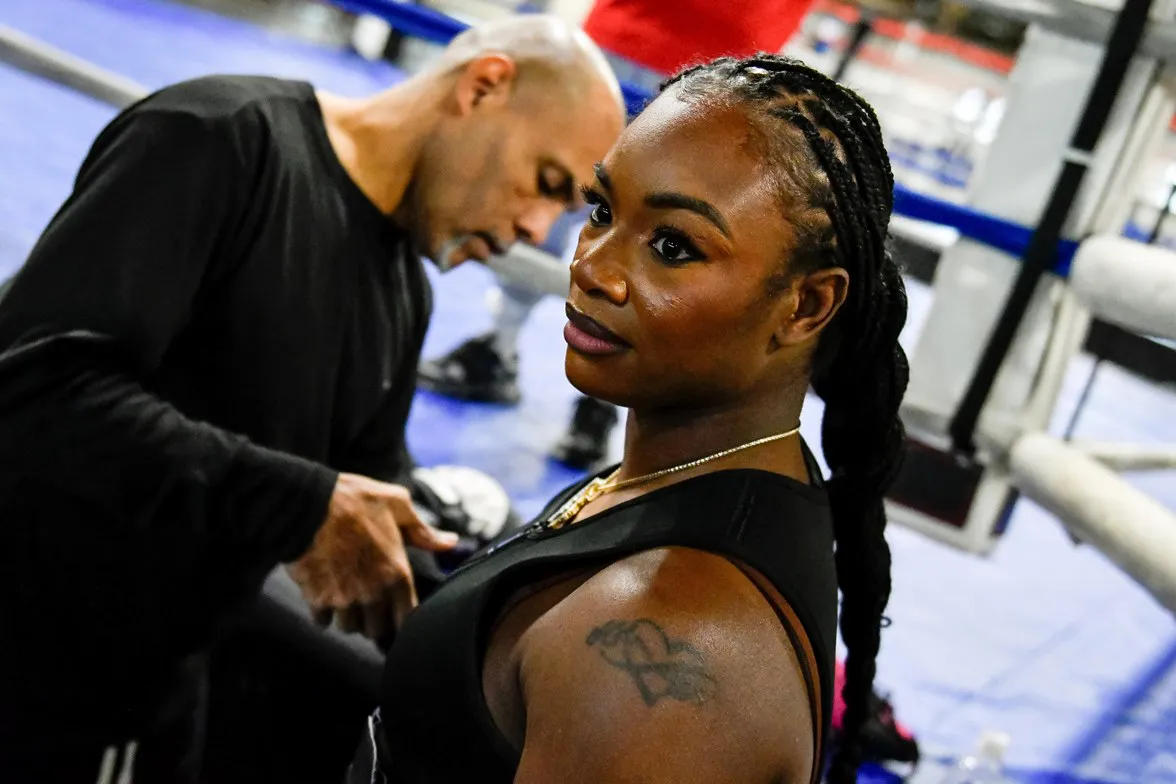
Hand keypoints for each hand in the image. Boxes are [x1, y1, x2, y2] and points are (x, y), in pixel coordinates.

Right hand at [288, 473, 457, 641]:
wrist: (307, 502)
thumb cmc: (354, 500)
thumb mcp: (397, 504)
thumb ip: (423, 531)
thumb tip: (450, 541)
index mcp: (396, 573)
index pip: (407, 619)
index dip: (402, 618)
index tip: (396, 610)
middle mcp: (372, 592)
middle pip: (377, 631)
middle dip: (374, 621)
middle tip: (369, 604)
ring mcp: (343, 598)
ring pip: (349, 628)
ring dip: (348, 618)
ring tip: (346, 598)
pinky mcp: (317, 598)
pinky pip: (323, 621)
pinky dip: (323, 613)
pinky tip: (324, 595)